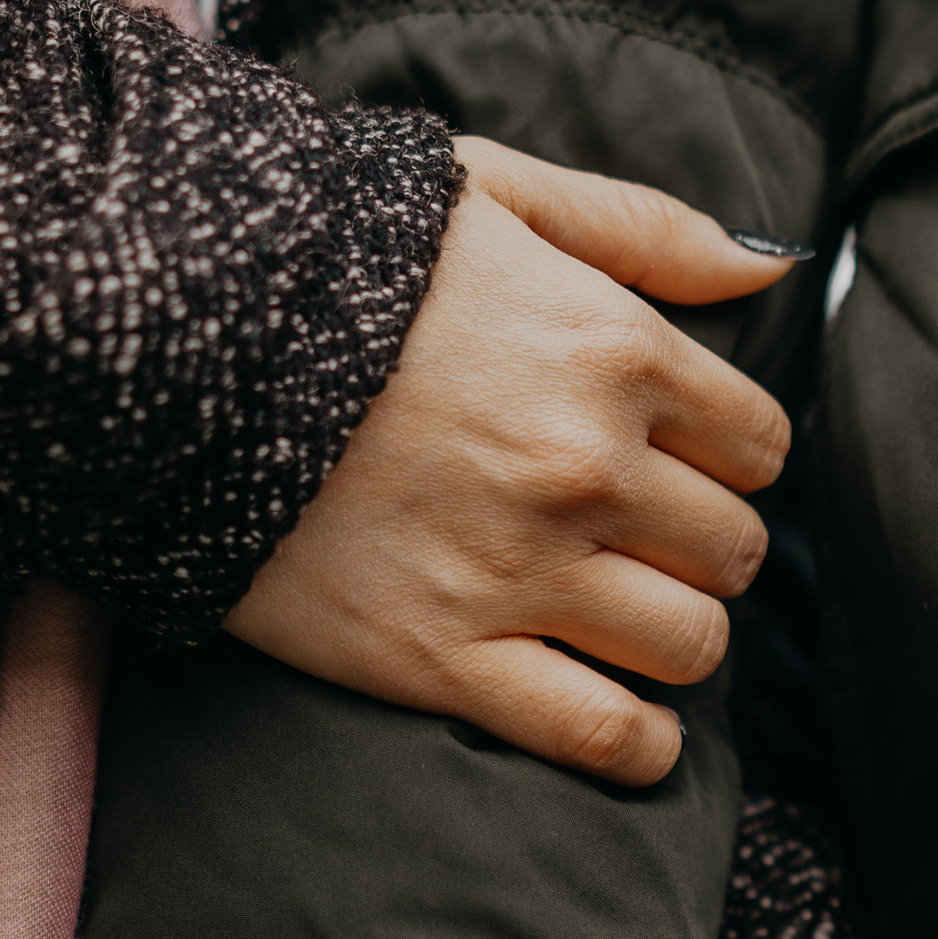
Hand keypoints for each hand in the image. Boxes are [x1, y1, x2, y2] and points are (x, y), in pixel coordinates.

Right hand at [224, 138, 798, 785]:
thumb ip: (643, 227)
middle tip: (638, 540)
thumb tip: (771, 265)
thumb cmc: (334, 258)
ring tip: (620, 618)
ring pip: (688, 644)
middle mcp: (586, 466)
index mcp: (612, 350)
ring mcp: (519, 570)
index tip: (675, 461)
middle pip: (730, 549)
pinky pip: (605, 734)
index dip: (723, 457)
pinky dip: (639, 744)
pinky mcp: (443, 659)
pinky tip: (629, 724)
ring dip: (671, 638)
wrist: (166, 342)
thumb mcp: (493, 194)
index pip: (756, 443)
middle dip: (698, 546)